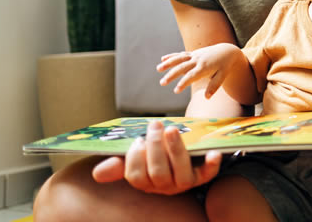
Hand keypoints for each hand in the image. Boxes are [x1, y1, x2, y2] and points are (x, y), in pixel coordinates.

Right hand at [92, 120, 220, 194]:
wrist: (183, 146)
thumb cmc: (156, 152)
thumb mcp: (137, 155)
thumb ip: (119, 163)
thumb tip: (97, 173)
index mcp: (146, 181)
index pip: (137, 177)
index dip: (136, 159)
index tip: (137, 140)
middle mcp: (165, 186)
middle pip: (158, 173)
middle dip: (155, 148)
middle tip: (155, 125)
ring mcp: (184, 181)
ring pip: (180, 172)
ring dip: (176, 150)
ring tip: (171, 129)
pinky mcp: (202, 175)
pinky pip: (208, 174)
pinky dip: (212, 164)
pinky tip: (213, 152)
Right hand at [157, 43, 239, 97]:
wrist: (227, 51)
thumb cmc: (225, 66)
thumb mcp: (223, 76)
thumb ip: (214, 86)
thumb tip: (207, 97)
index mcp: (205, 67)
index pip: (191, 76)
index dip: (183, 83)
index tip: (175, 90)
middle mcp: (198, 60)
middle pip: (182, 67)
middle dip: (171, 75)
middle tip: (162, 83)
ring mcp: (195, 56)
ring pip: (179, 59)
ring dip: (168, 63)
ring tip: (158, 69)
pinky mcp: (193, 53)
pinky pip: (181, 54)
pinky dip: (172, 56)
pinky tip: (163, 59)